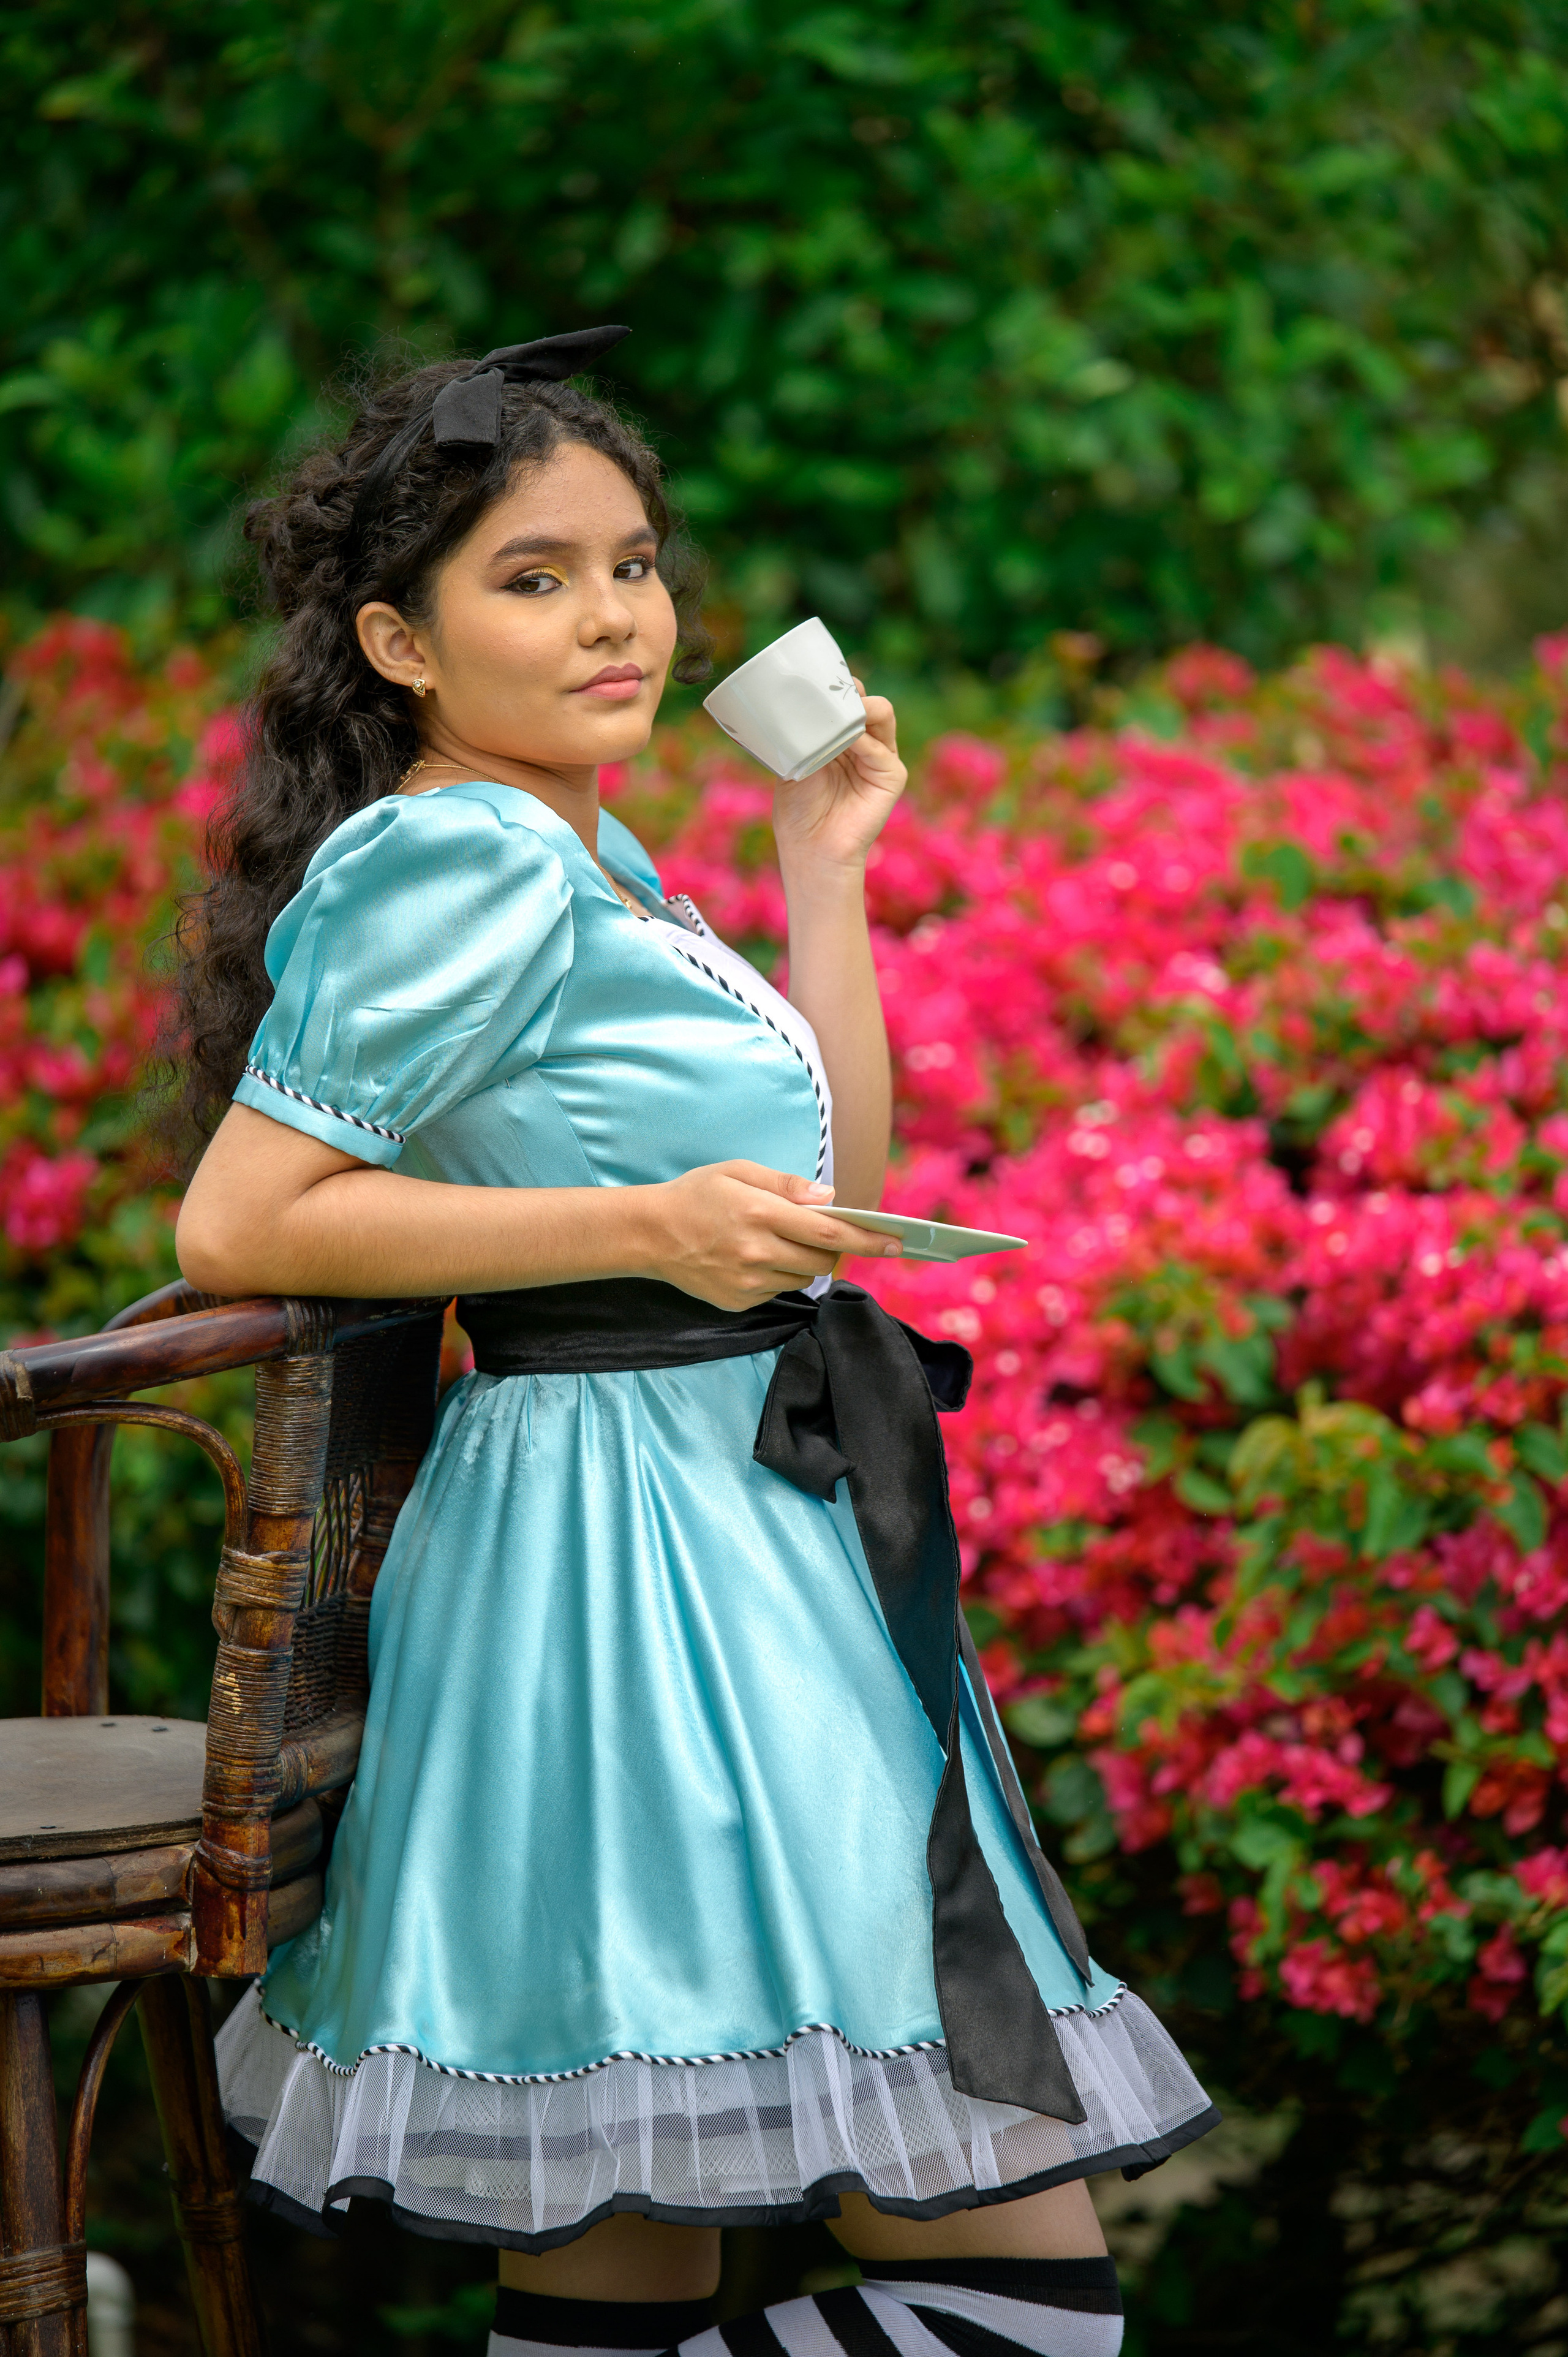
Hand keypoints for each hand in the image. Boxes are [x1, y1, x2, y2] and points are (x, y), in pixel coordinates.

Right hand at [642, 1160, 898, 1311]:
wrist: (649, 1234)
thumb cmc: (696, 1195)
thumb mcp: (738, 1171)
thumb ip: (786, 1184)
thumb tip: (829, 1197)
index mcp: (760, 1213)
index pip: (830, 1230)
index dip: (868, 1237)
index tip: (897, 1242)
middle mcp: (757, 1251)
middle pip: (823, 1257)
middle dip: (834, 1245)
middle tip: (819, 1230)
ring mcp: (748, 1281)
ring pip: (805, 1277)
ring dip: (806, 1260)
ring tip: (777, 1241)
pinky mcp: (739, 1301)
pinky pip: (779, 1290)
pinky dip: (779, 1275)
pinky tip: (754, 1257)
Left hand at [771, 683, 905, 878]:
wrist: (810, 848)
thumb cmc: (799, 809)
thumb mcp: (795, 760)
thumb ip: (805, 733)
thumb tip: (801, 700)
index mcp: (841, 739)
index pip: (847, 701)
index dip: (836, 687)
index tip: (817, 680)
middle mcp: (864, 744)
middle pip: (867, 702)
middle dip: (851, 692)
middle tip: (831, 691)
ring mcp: (880, 759)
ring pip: (882, 714)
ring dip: (860, 709)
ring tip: (839, 714)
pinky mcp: (892, 777)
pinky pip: (881, 749)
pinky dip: (863, 744)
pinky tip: (847, 747)